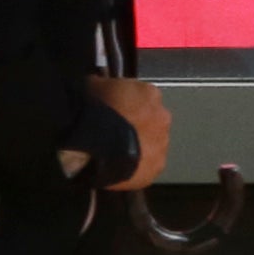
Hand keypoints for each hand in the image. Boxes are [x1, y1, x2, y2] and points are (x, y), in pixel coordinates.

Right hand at [92, 75, 168, 189]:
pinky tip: (118, 169)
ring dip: (138, 148)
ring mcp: (161, 144)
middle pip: (152, 122)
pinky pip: (147, 167)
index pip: (143, 97)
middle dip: (137, 127)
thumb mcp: (94, 85)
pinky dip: (136, 168)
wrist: (91, 142)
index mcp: (150, 94)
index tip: (115, 111)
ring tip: (115, 154)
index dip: (128, 106)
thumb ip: (105, 86)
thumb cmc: (92, 110)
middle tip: (116, 134)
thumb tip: (100, 89)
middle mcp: (162, 117)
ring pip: (152, 146)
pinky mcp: (156, 168)